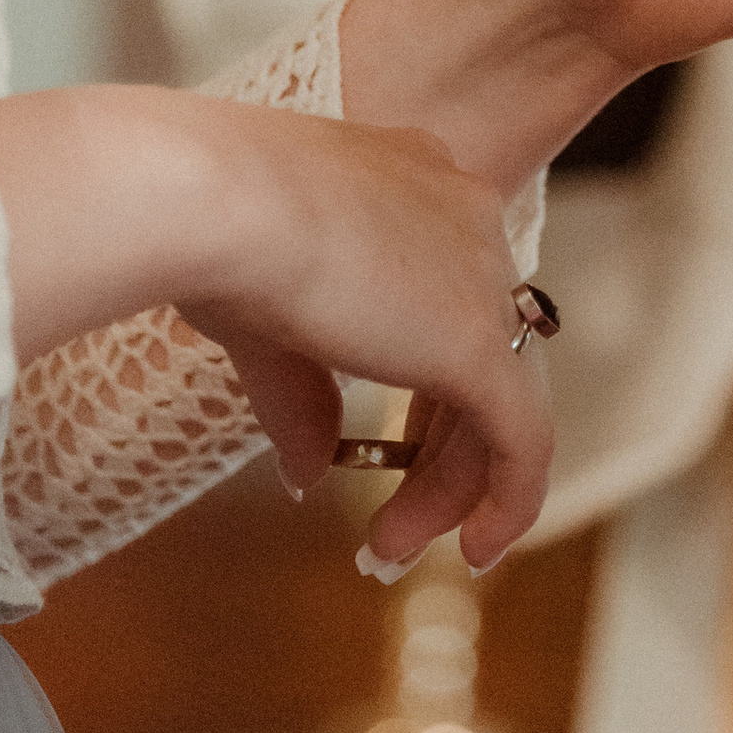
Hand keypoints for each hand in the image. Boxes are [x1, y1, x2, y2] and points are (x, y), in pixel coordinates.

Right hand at [0, 86, 548, 568]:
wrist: (212, 197)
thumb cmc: (208, 231)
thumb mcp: (259, 318)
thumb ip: (301, 395)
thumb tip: (310, 472)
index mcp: (413, 181)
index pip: (442, 289)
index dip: (422, 373)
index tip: (385, 437)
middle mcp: (463, 215)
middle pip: (477, 350)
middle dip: (435, 448)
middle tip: (388, 521)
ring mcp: (481, 274)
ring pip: (499, 401)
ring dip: (447, 487)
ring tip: (389, 550)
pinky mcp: (482, 342)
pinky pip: (524, 440)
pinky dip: (507, 502)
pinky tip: (476, 551)